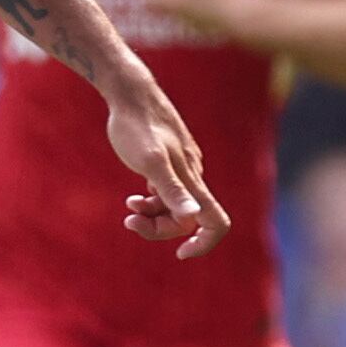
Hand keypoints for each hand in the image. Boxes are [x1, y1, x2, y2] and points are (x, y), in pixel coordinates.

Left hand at [105, 79, 229, 257]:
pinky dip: (151, 200)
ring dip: (152, 214)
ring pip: (174, 206)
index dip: (203, 243)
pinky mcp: (170, 162)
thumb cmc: (137, 127)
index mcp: (192, 181)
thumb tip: (193, 219)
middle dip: (159, 227)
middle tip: (130, 219)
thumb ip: (172, 190)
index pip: (215, 222)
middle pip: (187, 220)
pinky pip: (167, 192)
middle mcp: (192, 177)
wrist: (130, 94)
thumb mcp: (150, 161)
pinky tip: (135, 195)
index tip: (179, 253)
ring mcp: (182, 169)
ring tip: (130, 204)